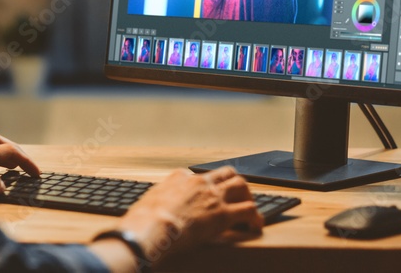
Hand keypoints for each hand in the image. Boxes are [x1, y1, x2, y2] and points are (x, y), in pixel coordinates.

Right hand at [113, 167, 261, 265]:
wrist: (152, 227)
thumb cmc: (144, 220)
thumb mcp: (147, 202)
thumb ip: (155, 201)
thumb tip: (150, 209)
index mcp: (179, 177)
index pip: (198, 175)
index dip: (206, 186)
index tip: (207, 195)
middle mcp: (199, 182)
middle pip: (225, 173)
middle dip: (234, 183)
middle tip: (238, 195)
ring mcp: (213, 196)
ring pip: (241, 185)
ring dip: (247, 196)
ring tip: (250, 209)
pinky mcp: (223, 213)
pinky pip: (248, 211)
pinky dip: (255, 217)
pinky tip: (256, 226)